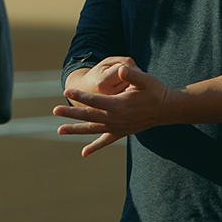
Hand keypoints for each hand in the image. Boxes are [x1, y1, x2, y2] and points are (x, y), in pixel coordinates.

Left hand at [53, 64, 170, 155]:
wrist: (167, 109)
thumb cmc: (155, 91)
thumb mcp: (145, 79)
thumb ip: (132, 74)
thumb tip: (121, 68)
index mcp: (120, 105)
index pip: (95, 100)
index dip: (80, 96)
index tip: (66, 91)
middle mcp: (117, 119)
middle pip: (89, 116)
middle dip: (71, 113)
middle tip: (55, 110)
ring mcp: (118, 127)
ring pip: (93, 130)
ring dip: (76, 129)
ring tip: (59, 130)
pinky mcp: (122, 132)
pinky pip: (106, 141)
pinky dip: (95, 147)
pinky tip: (84, 153)